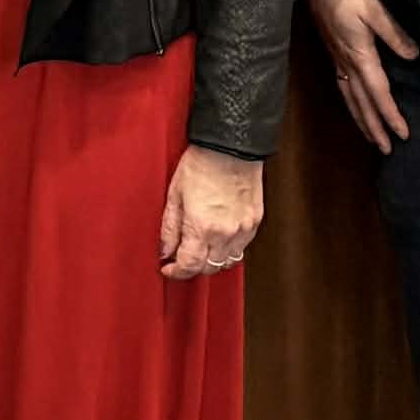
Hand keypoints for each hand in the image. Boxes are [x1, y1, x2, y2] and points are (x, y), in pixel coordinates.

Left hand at [159, 143, 264, 279]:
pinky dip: (228, 250)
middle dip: (193, 268)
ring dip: (212, 262)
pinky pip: (241, 248)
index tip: (169, 269)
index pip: (189, 265)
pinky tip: (218, 240)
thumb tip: (164, 250)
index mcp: (201, 227)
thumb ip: (169, 227)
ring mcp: (243, 229)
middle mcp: (225, 233)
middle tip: (181, 259)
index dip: (176, 272)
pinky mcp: (255, 223)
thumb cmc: (201, 164)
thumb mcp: (174, 195)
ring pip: (228, 262)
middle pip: (209, 268)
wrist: (230, 147)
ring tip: (200, 251)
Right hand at [307, 0, 417, 153]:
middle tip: (386, 150)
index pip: (378, 93)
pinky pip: (343, 88)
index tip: (403, 134)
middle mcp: (347, 64)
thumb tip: (412, 56)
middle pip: (362, 103)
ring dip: (361, 121)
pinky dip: (351, 105)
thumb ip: (393, 34)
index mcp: (360, 56)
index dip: (390, 115)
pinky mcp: (334, 56)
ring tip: (371, 138)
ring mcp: (338, 61)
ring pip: (350, 99)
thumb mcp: (374, 9)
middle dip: (374, 128)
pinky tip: (355, 108)